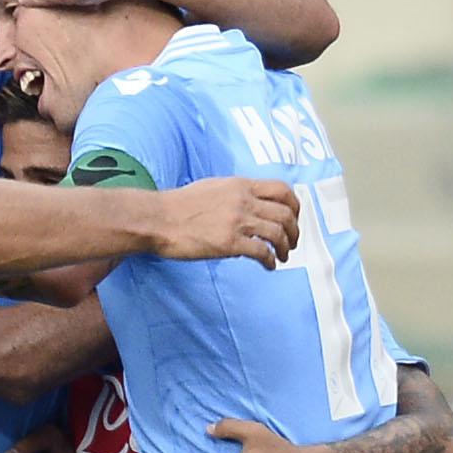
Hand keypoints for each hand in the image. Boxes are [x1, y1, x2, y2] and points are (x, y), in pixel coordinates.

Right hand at [152, 178, 297, 268]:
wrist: (158, 219)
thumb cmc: (178, 206)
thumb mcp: (212, 188)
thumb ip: (234, 193)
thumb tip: (247, 202)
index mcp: (240, 186)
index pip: (282, 189)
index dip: (294, 205)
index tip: (294, 217)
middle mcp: (243, 201)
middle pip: (285, 213)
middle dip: (294, 230)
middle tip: (292, 242)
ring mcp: (237, 221)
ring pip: (278, 233)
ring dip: (285, 247)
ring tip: (282, 256)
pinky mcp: (229, 243)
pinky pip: (261, 252)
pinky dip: (270, 260)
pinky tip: (268, 266)